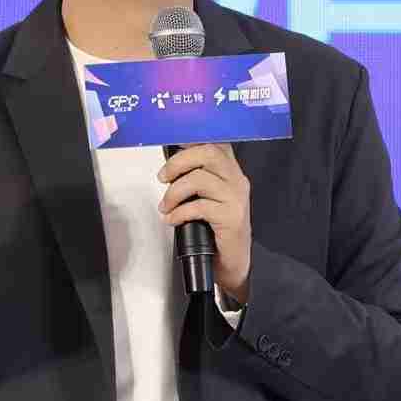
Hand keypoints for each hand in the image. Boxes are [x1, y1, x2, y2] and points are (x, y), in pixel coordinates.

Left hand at [158, 143, 250, 301]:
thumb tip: (168, 167)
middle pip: (208, 153)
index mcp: (230, 171)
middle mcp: (236, 180)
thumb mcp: (206, 197)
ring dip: (175, 192)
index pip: (215, 142)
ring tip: (167, 206)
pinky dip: (180, 213)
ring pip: (200, 179)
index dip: (192, 139)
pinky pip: (199, 206)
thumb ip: (194, 178)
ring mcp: (236, 198)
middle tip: (163, 177)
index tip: (171, 144)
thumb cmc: (216, 230)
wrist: (233, 262)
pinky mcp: (231, 218)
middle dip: (178, 163)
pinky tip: (173, 220)